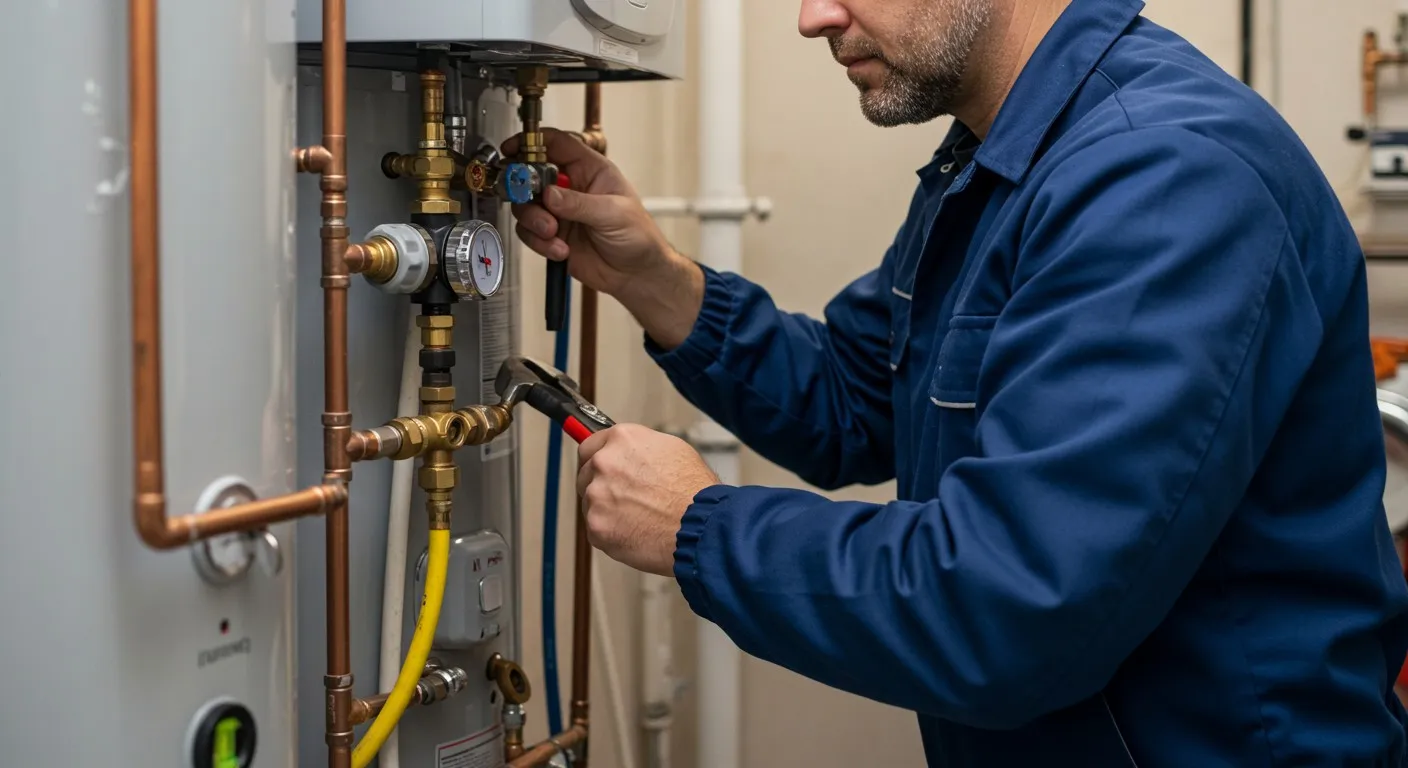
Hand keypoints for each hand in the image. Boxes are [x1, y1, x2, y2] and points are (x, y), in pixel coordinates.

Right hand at [503, 128, 705, 349]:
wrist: (636, 274)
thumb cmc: (638, 236)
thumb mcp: (613, 213)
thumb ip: (579, 203)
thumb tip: (550, 194)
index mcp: (590, 170)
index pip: (557, 145)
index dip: (532, 142)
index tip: (512, 149)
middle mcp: (571, 188)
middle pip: (531, 176)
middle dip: (526, 191)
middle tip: (533, 204)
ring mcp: (560, 212)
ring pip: (526, 206)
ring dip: (534, 221)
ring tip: (553, 233)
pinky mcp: (552, 236)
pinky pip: (530, 233)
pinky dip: (540, 243)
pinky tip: (561, 249)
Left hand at [576, 424, 720, 575]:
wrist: (701, 526)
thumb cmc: (695, 491)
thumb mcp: (673, 449)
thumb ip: (640, 449)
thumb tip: (628, 453)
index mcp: (622, 439)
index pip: (589, 446)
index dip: (596, 459)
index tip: (597, 469)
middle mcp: (604, 462)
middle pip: (586, 474)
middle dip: (601, 486)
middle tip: (627, 499)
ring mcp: (597, 495)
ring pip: (591, 503)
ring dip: (607, 511)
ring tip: (639, 518)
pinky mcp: (596, 526)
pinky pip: (596, 529)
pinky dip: (611, 533)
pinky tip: (636, 532)